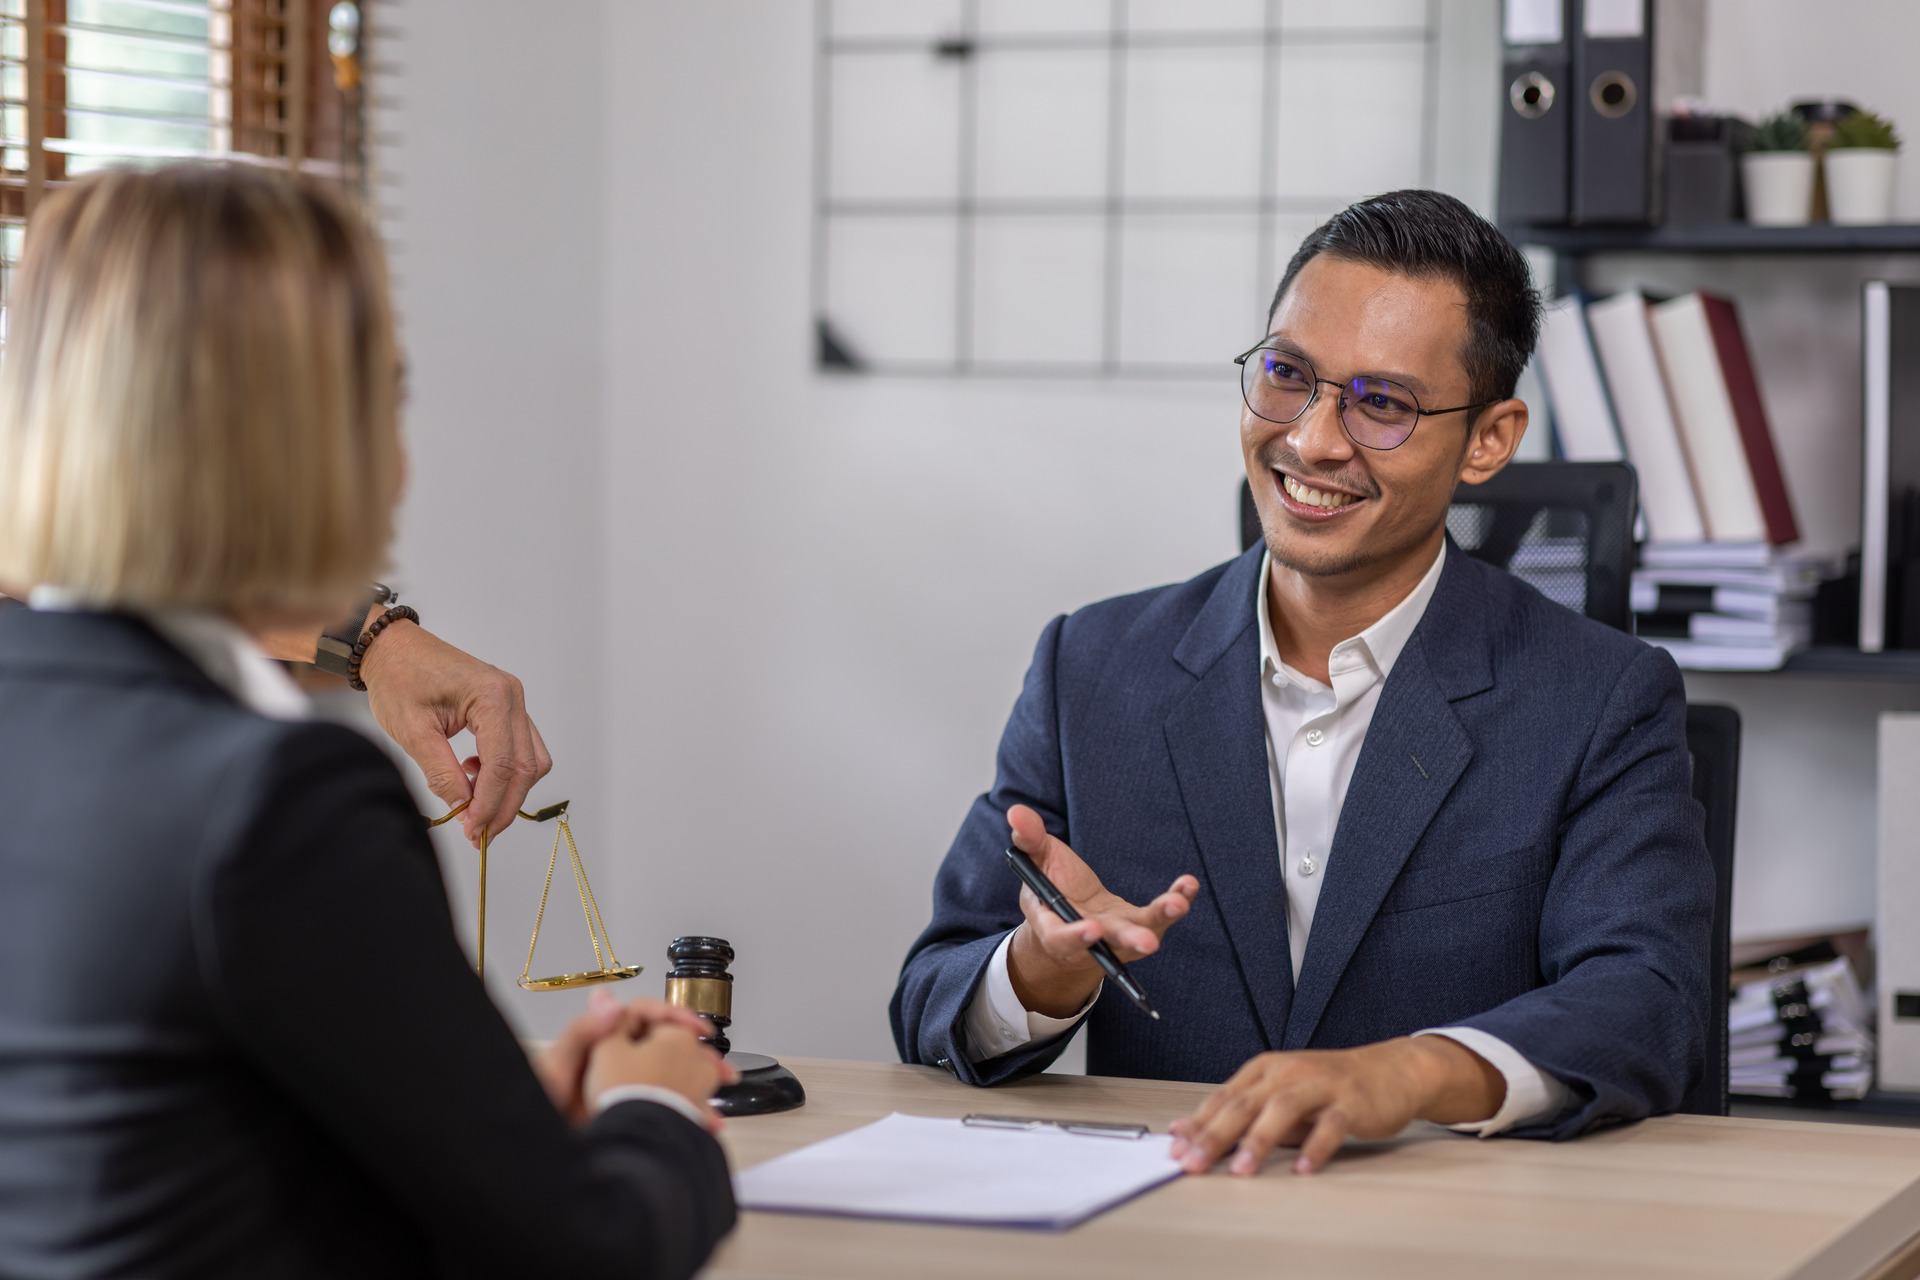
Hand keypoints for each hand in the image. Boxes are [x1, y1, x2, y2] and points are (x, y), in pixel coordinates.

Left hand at [357, 619, 551, 846]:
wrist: (393, 648)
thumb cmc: (399, 680)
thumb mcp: (413, 732)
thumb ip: (442, 774)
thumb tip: (464, 810)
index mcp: (491, 697)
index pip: (504, 764)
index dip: (491, 804)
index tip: (473, 832)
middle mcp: (512, 696)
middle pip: (526, 766)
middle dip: (505, 805)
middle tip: (478, 833)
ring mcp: (514, 699)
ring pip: (531, 759)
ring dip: (509, 789)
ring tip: (474, 803)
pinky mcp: (507, 705)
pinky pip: (521, 746)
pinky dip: (504, 770)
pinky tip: (472, 773)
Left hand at [533, 990, 717, 1124]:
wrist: (532, 1143)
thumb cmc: (535, 1103)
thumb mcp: (555, 1068)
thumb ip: (582, 1034)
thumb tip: (610, 1005)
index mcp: (603, 1037)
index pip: (648, 1015)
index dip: (676, 1018)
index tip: (698, 1030)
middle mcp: (617, 1057)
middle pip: (667, 1044)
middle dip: (698, 1054)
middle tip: (720, 1066)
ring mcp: (625, 1082)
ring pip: (671, 1075)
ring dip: (698, 1084)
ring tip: (717, 1096)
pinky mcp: (630, 1106)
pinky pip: (665, 1102)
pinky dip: (685, 1109)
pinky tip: (699, 1121)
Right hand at [1003, 803, 1197, 1017]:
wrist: (1071, 917)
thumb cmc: (1050, 888)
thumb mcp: (1035, 862)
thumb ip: (1028, 840)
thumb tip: (1016, 813)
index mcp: (1053, 928)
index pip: (1061, 938)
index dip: (1075, 936)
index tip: (1092, 928)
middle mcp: (1089, 939)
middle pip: (1108, 945)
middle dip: (1128, 941)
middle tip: (1148, 943)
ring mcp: (1117, 936)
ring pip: (1140, 933)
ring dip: (1160, 920)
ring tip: (1178, 904)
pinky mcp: (1139, 925)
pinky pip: (1159, 916)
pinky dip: (1177, 900)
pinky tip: (1188, 885)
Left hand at [1167, 1036, 1505, 1176]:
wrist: (1389, 1070)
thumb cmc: (1329, 1086)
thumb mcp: (1281, 1096)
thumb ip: (1244, 1114)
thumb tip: (1192, 1133)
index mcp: (1265, 1070)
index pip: (1223, 1098)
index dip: (1197, 1124)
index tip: (1174, 1149)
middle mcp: (1288, 1072)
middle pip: (1244, 1103)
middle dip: (1214, 1135)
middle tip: (1194, 1162)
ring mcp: (1320, 1084)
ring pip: (1282, 1109)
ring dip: (1259, 1141)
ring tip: (1242, 1170)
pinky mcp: (1351, 1101)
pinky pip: (1331, 1124)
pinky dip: (1315, 1146)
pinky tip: (1303, 1168)